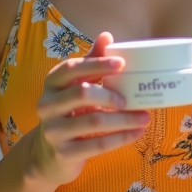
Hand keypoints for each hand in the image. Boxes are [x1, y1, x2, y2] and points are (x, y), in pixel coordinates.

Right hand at [28, 31, 150, 185]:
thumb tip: (106, 36)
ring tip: (144, 118)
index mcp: (51, 84)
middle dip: (111, 95)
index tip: (122, 64)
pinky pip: (98, 144)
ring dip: (124, 119)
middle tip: (130, 99)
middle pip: (83, 93)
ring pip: (94, 121)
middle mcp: (47, 105)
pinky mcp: (64, 153)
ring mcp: (54, 131)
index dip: (97, 64)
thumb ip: (90, 64)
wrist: (47, 156)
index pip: (72, 68)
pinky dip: (121, 138)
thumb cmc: (68, 113)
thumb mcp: (74, 87)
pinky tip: (136, 133)